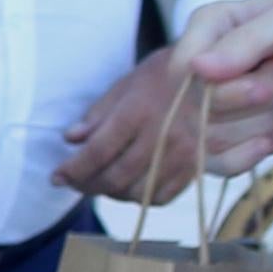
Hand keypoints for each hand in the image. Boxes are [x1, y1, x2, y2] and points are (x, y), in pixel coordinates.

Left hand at [50, 55, 224, 208]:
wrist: (216, 73)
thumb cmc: (165, 74)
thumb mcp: (127, 83)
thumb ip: (98, 113)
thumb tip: (71, 139)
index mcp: (139, 111)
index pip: (98, 152)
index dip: (73, 170)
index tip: (56, 177)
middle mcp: (161, 136)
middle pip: (115, 177)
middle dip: (87, 185)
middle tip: (73, 183)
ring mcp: (182, 154)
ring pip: (136, 192)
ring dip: (111, 194)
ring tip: (98, 184)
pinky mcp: (196, 166)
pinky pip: (161, 197)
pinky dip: (140, 198)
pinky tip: (129, 188)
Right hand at [166, 0, 272, 177]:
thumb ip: (250, 41)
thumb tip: (197, 68)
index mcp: (213, 25)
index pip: (183, 64)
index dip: (217, 78)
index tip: (269, 65)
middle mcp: (209, 64)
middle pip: (195, 104)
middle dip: (245, 98)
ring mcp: (223, 104)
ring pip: (207, 136)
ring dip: (252, 125)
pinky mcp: (239, 136)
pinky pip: (215, 163)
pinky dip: (239, 160)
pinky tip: (266, 143)